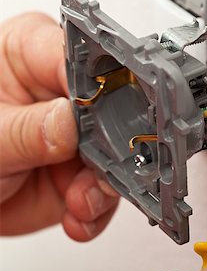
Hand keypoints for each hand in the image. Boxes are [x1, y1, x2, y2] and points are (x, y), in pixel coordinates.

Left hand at [0, 12, 118, 240]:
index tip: (105, 121)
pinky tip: (77, 214)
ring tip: (79, 201)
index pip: (83, 63)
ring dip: (102, 186)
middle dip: (108, 149)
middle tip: (95, 172)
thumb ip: (26, 129)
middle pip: (111, 113)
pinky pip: (106, 191)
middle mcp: (62, 95)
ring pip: (115, 158)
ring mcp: (76, 136)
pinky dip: (96, 209)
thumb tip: (71, 121)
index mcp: (34, 56)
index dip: (101, 91)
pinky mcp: (81, 172)